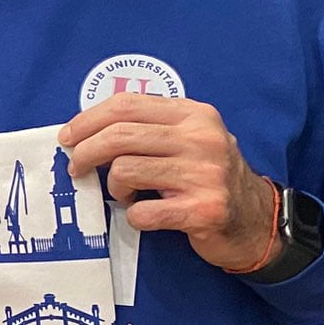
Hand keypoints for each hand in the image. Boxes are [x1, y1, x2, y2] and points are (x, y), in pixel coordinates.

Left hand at [60, 95, 277, 271]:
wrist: (256, 219)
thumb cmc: (207, 176)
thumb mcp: (187, 139)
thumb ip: (148, 128)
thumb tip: (85, 130)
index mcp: (194, 115)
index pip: (126, 105)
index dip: (87, 120)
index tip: (67, 138)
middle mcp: (202, 139)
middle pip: (118, 137)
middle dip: (84, 153)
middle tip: (76, 168)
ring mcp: (205, 175)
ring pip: (124, 172)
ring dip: (114, 188)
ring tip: (126, 194)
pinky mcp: (203, 210)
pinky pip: (141, 212)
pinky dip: (133, 216)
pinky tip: (145, 214)